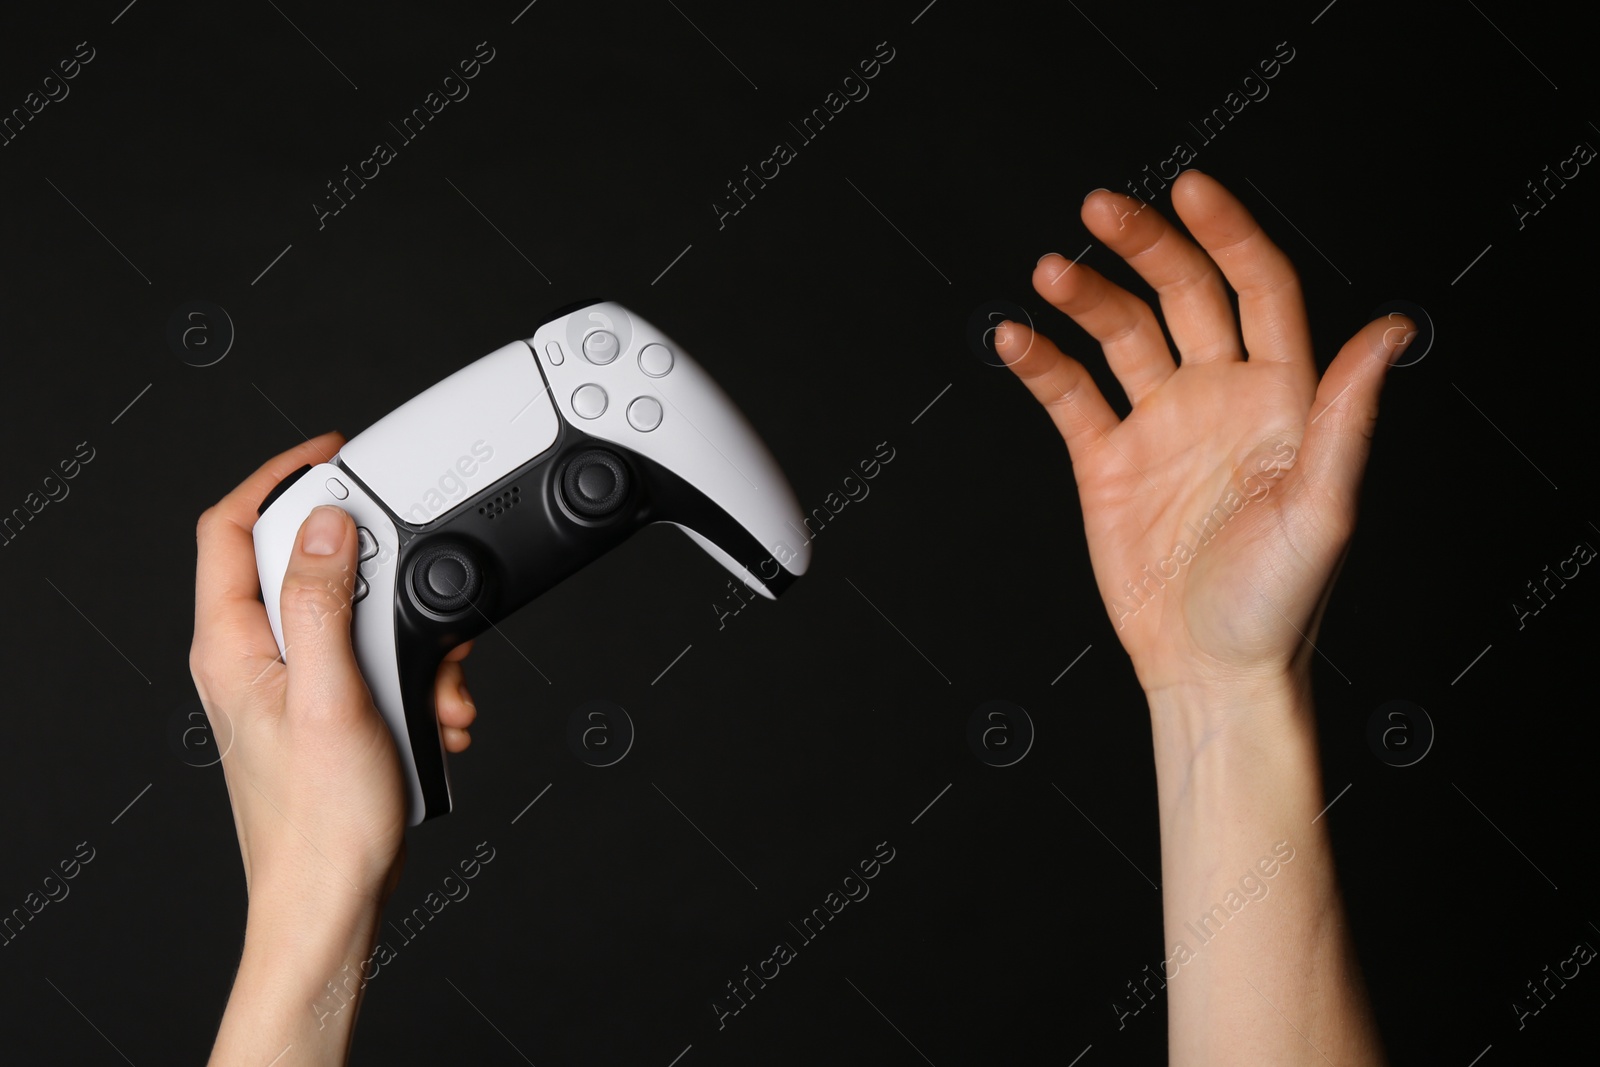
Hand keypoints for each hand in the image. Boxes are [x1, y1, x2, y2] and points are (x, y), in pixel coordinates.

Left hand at [189, 432, 477, 907]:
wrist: (333, 901)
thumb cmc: (320, 822)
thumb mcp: (331, 696)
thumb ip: (323, 601)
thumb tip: (324, 521)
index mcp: (230, 645)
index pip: (229, 525)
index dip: (278, 477)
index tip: (334, 454)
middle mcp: (252, 659)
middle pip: (307, 564)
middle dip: (380, 577)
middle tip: (418, 592)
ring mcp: (288, 685)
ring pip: (354, 615)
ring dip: (410, 640)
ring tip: (437, 683)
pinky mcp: (325, 709)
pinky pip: (375, 661)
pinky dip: (416, 676)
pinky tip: (436, 713)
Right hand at [995, 170, 1412, 697]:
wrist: (1208, 670)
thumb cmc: (1277, 604)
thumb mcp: (1324, 509)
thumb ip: (1347, 414)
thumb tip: (1394, 329)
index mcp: (1279, 398)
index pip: (1257, 290)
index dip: (1227, 234)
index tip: (1190, 190)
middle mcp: (1219, 398)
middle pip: (1181, 295)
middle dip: (1142, 245)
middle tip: (1101, 210)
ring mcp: (1160, 426)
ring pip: (1120, 334)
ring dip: (1085, 296)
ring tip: (1051, 273)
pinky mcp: (1107, 462)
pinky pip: (1070, 395)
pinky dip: (1041, 362)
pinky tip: (1017, 338)